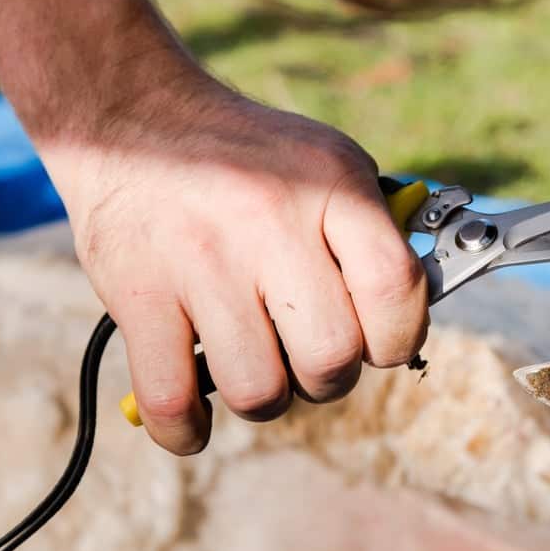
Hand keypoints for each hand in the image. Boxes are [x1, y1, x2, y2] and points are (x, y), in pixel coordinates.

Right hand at [42, 81, 428, 454]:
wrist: (134, 121)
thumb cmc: (251, 160)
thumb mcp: (330, 163)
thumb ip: (377, 232)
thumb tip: (414, 312)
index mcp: (330, 186)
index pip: (396, 288)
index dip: (402, 336)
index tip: (385, 342)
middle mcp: (269, 221)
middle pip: (331, 358)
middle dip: (331, 376)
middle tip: (310, 352)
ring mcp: (200, 260)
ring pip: (258, 391)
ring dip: (265, 396)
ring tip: (256, 363)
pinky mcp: (138, 293)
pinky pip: (171, 402)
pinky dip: (185, 429)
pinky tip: (192, 417)